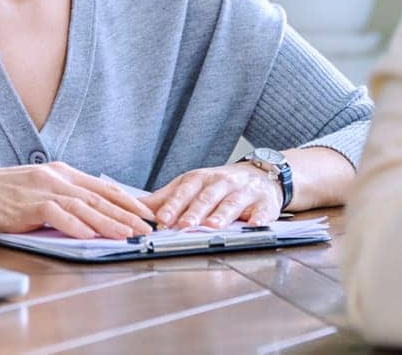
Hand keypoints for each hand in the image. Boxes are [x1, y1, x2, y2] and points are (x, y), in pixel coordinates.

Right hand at [0, 160, 154, 238]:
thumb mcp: (32, 191)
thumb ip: (57, 198)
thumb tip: (83, 214)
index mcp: (58, 172)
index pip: (100, 186)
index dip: (126, 199)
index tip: (145, 212)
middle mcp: (54, 177)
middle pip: (98, 196)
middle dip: (127, 212)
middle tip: (149, 225)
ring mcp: (41, 189)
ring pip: (84, 206)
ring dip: (110, 221)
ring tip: (129, 233)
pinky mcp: (26, 204)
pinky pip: (57, 215)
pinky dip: (76, 225)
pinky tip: (91, 235)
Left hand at [141, 162, 283, 228]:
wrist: (260, 175)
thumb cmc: (219, 185)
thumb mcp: (191, 186)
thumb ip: (165, 198)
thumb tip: (137, 208)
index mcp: (201, 179)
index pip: (185, 191)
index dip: (174, 204)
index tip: (162, 218)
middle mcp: (222, 183)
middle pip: (207, 197)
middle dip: (195, 211)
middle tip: (184, 225)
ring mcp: (244, 192)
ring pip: (232, 203)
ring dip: (222, 214)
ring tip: (212, 226)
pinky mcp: (264, 203)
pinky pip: (262, 211)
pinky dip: (259, 217)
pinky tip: (255, 224)